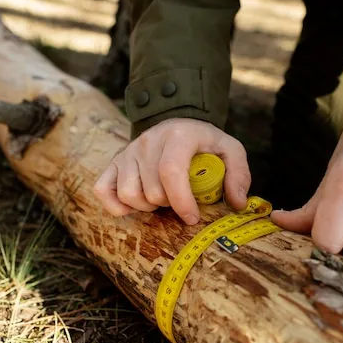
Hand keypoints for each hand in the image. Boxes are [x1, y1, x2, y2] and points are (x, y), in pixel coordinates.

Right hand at [94, 118, 250, 224]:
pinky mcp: (114, 162)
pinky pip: (104, 191)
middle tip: (180, 199)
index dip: (181, 201)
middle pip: (152, 190)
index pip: (171, 172)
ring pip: (128, 195)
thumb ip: (239, 174)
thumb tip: (237, 203)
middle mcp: (148, 141)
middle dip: (169, 204)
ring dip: (147, 206)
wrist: (177, 124)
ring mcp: (128, 151)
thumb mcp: (230, 150)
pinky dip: (118, 206)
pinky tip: (136, 205)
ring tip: (161, 199)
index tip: (192, 218)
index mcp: (178, 135)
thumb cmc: (204, 143)